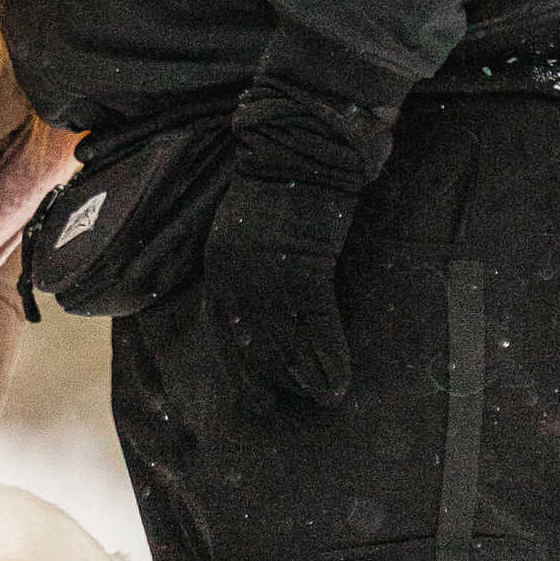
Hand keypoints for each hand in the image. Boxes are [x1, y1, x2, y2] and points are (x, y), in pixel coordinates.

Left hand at [203, 178, 356, 409]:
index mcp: (219, 268)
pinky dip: (329, 356)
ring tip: (322, 401)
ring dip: (305, 377)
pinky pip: (316, 326)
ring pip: (284, 343)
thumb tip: (257, 300)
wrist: (296, 153)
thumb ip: (243, 265)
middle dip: (267, 380)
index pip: (222, 330)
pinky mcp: (305, 270)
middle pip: (250, 345)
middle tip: (282, 407)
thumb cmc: (275, 187)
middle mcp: (236, 279)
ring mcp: (269, 277)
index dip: (236, 365)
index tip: (249, 390)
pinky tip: (340, 379)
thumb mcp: (243, 229)